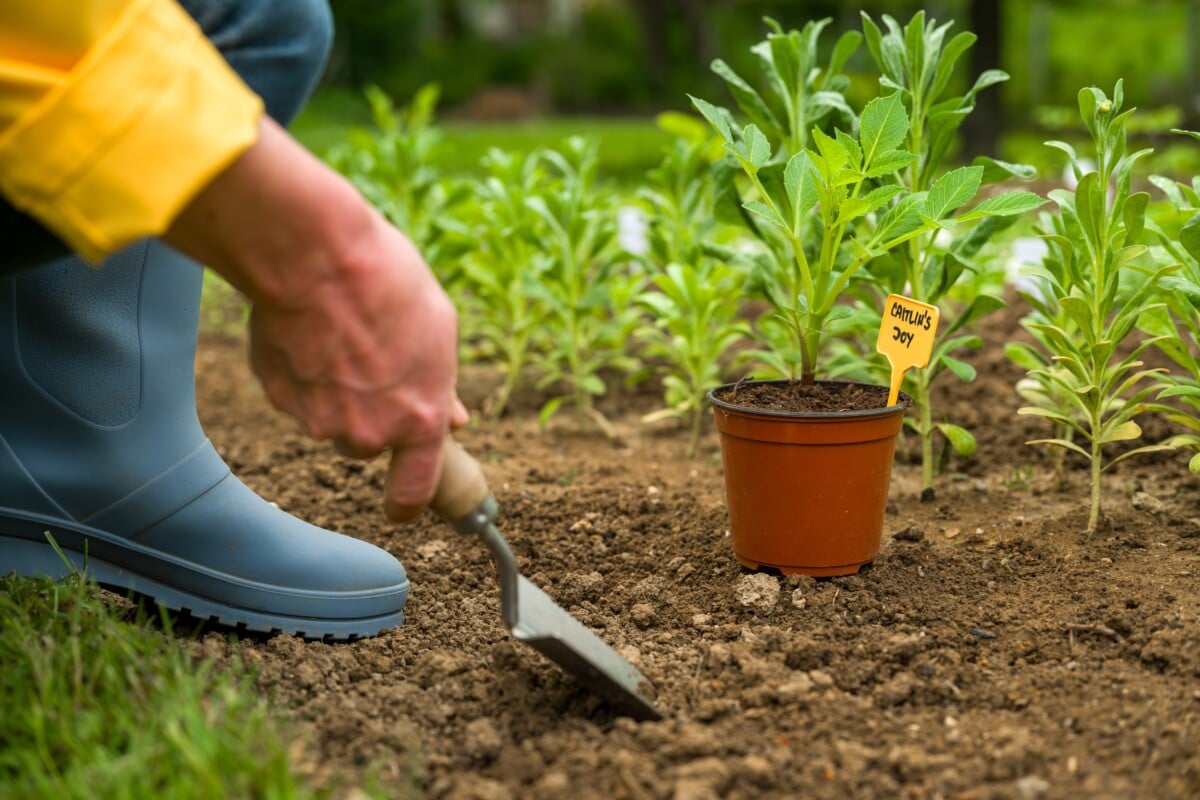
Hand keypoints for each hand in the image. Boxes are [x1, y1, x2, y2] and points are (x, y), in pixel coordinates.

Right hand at [166, 117, 466, 520]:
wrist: (315, 254)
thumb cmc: (388, 283)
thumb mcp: (439, 329)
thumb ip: (441, 386)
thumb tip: (452, 419)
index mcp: (417, 420)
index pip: (414, 491)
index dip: (409, 505)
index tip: (403, 509)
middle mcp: (367, 432)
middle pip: (368, 444)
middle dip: (371, 415)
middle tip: (374, 360)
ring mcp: (318, 418)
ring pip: (329, 419)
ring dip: (335, 391)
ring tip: (342, 332)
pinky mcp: (278, 396)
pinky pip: (295, 393)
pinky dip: (302, 370)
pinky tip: (309, 327)